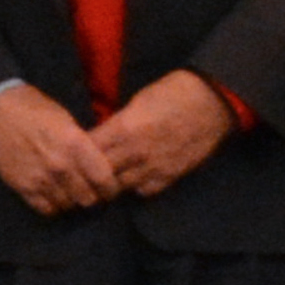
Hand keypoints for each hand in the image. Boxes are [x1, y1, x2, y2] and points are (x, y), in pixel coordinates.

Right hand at [0, 84, 120, 218]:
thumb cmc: (35, 109)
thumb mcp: (67, 120)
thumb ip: (83, 145)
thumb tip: (97, 164)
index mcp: (76, 145)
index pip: (105, 180)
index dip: (110, 187)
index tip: (109, 187)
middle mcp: (60, 166)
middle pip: (88, 198)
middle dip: (92, 196)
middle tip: (89, 190)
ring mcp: (40, 179)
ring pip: (68, 206)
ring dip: (72, 201)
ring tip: (70, 192)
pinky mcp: (22, 187)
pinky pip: (46, 209)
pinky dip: (53, 205)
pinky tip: (53, 195)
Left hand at [87, 75, 234, 196]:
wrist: (212, 102)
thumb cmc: (172, 93)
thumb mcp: (137, 102)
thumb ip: (117, 123)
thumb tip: (100, 136)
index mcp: (124, 128)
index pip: (88, 149)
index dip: (77, 152)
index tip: (72, 152)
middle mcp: (135, 152)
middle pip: (99, 172)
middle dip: (88, 172)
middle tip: (82, 171)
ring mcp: (154, 167)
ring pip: (119, 186)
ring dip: (110, 183)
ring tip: (104, 179)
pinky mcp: (171, 177)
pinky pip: (144, 191)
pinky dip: (135, 187)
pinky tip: (132, 179)